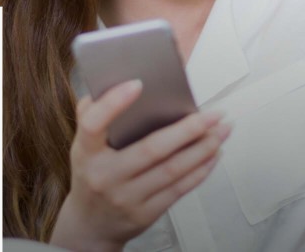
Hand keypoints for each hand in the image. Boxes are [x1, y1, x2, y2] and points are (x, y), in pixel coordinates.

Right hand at [49, 80, 230, 250]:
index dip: (114, 103)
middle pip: (150, 150)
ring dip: (202, 148)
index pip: (93, 124)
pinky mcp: (145, 213)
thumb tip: (121, 81)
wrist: (91, 223)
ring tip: (221, 130)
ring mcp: (126, 197)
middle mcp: (104, 175)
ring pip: (172, 170)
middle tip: (212, 113)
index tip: (138, 83)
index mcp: (85, 151)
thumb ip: (94, 115)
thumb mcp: (83, 145)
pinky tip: (213, 154)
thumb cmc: (92, 173)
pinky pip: (179, 188)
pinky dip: (200, 169)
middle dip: (187, 129)